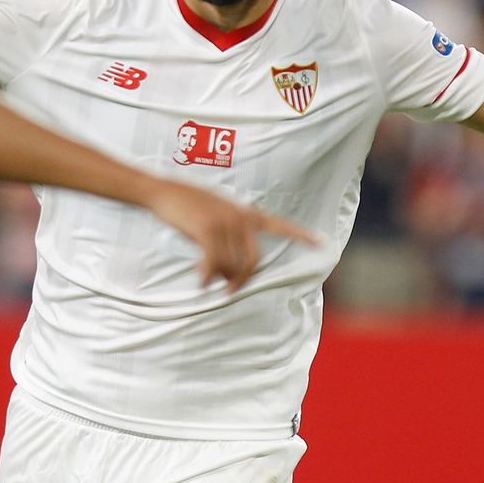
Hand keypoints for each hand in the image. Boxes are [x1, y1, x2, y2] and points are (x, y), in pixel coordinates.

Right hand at [145, 180, 319, 291]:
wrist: (162, 191)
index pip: (279, 225)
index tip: (321, 243)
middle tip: (230, 290)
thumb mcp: (213, 216)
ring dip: (218, 277)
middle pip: (253, 260)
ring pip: (230, 264)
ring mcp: (224, 222)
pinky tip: (200, 282)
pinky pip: (213, 263)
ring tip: (205, 278)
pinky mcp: (207, 229)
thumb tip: (229, 273)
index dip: (300, 236)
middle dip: (242, 279)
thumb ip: (228, 238)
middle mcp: (239, 217)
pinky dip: (207, 276)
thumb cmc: (186, 206)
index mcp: (244, 212)